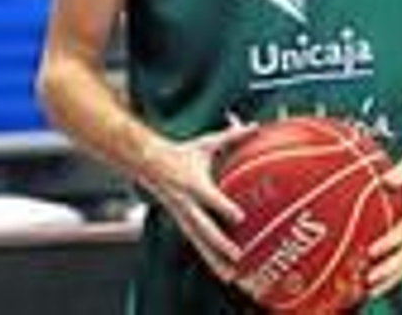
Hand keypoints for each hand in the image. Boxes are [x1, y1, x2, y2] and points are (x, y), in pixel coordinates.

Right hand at [139, 121, 256, 286]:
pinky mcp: (183, 224)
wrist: (147, 163)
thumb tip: (254, 126)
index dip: (223, 207)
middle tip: (238, 255)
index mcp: (192, 183)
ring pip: (199, 243)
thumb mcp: (205, 143)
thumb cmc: (180, 153)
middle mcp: (186, 204)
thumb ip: (231, 137)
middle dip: (220, 243)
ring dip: (215, 260)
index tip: (240, 217)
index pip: (209, 198)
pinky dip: (210, 260)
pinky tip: (223, 273)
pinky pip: (197, 244)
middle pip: (203, 228)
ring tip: (231, 276)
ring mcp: (183, 217)